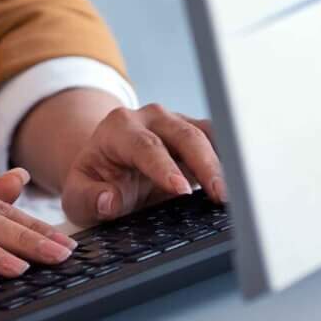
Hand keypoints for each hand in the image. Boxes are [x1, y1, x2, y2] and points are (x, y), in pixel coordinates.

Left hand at [56, 103, 223, 226]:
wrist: (107, 169)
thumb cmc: (95, 183)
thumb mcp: (78, 196)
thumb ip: (89, 198)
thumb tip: (109, 201)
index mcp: (119, 128)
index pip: (145, 146)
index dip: (164, 168)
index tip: (180, 191)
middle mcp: (151, 119)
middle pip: (184, 135)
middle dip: (205, 164)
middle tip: (220, 195)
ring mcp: (177, 124)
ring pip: (207, 134)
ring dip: (224, 160)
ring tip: (237, 192)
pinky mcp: (196, 135)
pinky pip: (219, 141)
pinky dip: (231, 158)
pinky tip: (242, 181)